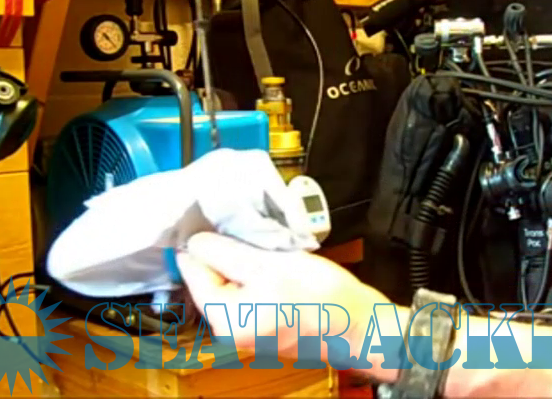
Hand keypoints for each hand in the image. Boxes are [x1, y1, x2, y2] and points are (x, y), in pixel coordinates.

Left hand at [176, 232, 388, 359]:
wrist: (358, 324)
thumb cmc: (321, 298)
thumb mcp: (269, 263)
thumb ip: (226, 252)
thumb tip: (195, 241)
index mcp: (224, 317)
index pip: (192, 268)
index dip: (205, 240)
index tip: (221, 222)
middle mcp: (229, 329)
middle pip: (211, 276)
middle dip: (229, 253)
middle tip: (255, 237)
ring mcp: (247, 330)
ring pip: (232, 283)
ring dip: (246, 263)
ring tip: (271, 253)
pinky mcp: (263, 325)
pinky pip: (249, 293)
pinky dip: (259, 277)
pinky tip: (279, 268)